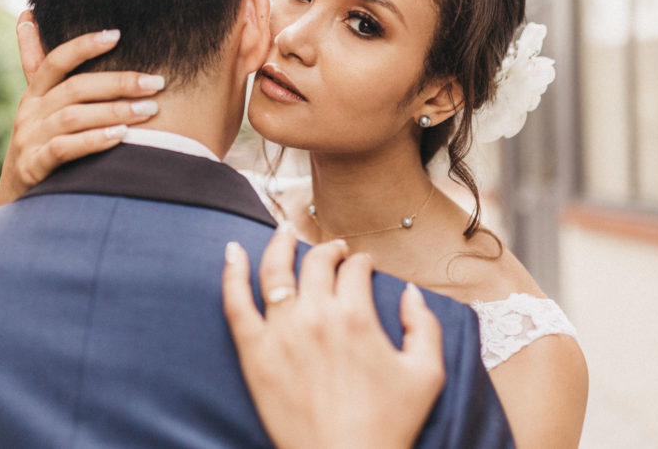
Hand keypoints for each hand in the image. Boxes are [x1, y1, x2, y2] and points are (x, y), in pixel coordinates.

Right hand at [0, 11, 166, 205]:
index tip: (117, 34)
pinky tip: (120, 137)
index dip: (84, 45)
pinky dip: (93, 140)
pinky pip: (65, 149)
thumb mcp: (41, 108)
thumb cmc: (42, 147)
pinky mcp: (34, 167)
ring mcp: (30, 140)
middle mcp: (30, 112)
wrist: (18, 202)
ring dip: (114, 111)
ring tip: (148, 110)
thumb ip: (40, 66)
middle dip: (118, 83)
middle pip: (75, 88)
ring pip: (74, 117)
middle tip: (156, 83)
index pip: (56, 60)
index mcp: (35, 94)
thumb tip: (28, 16)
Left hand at [222, 227, 444, 448]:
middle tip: (335, 251)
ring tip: (284, 231)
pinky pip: (236, 303)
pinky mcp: (255, 353)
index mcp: (356, 317)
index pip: (355, 269)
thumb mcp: (426, 373)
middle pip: (317, 263)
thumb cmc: (386, 425)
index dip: (363, 262)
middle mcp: (315, 316)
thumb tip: (410, 293)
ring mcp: (280, 333)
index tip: (365, 265)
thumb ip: (423, 325)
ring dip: (280, 244)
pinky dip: (232, 274)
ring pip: (275, 270)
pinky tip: (232, 253)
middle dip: (330, 249)